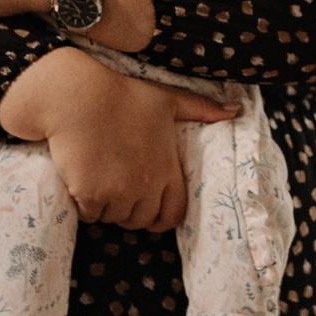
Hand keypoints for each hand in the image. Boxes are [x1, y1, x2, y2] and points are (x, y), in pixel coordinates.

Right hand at [0, 50, 235, 229]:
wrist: (79, 97)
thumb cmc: (124, 95)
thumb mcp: (168, 99)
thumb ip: (202, 108)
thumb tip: (236, 110)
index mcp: (166, 167)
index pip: (174, 213)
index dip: (163, 217)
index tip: (151, 211)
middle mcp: (145, 185)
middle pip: (142, 220)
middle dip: (133, 212)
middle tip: (121, 191)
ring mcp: (117, 192)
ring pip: (115, 219)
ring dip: (109, 210)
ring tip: (103, 184)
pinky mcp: (90, 195)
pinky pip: (91, 216)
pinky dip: (87, 208)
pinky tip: (84, 186)